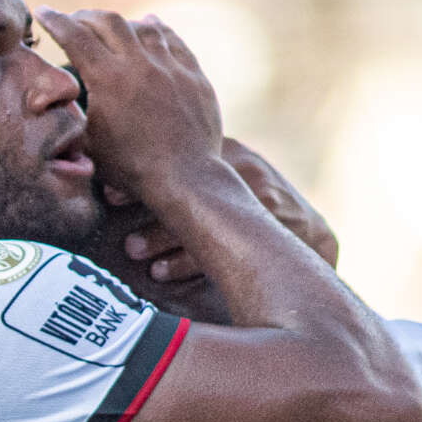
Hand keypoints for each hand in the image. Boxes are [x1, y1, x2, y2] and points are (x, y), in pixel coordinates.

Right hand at [35, 6, 223, 197]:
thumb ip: (72, 118)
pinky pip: (173, 40)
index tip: (43, 11)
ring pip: (142, 27)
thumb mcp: (89, 145)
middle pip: (108, 22)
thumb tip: (56, 103)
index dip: (55, 21)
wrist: (185, 179)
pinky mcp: (193, 75)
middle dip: (86, 17)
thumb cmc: (132, 169)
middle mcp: (139, 64)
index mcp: (107, 79)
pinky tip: (151, 23)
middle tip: (75, 20)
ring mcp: (170, 67)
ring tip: (111, 26)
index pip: (74, 36)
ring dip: (122, 23)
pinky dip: (158, 29)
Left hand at [110, 140, 338, 297]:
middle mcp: (245, 170)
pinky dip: (187, 261)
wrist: (312, 237)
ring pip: (205, 215)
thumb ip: (190, 176)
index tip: (109, 179)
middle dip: (148, 192)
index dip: (143, 162)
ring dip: (163, 233)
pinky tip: (161, 271)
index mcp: (229, 153)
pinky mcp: (271, 231)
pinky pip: (223, 247)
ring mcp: (261, 199)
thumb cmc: (254, 209)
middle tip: (111, 200)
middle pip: (190, 178)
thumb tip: (126, 180)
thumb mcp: (227, 182)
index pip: (182, 151)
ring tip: (133, 249)